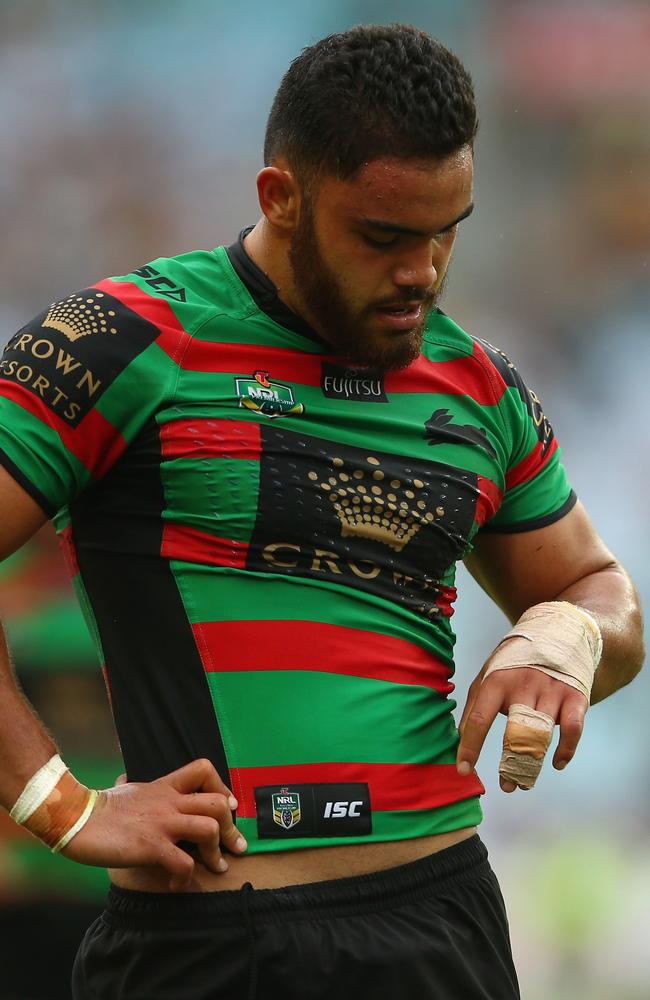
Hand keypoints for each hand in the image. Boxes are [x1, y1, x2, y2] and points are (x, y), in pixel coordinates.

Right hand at [61, 758, 246, 889]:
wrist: (75, 818)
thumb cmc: (98, 806)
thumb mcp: (123, 788)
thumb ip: (133, 785)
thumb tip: (124, 779)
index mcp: (165, 787)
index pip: (204, 770)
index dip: (222, 788)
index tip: (229, 808)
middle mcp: (169, 802)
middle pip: (218, 803)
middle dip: (231, 828)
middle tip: (233, 847)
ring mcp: (162, 824)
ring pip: (209, 828)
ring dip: (216, 853)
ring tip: (214, 867)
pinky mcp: (151, 847)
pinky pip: (184, 864)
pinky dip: (186, 880)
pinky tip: (178, 886)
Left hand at [456, 664, 587, 791]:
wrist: (555, 632)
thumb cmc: (513, 663)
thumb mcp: (487, 676)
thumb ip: (474, 708)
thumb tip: (458, 742)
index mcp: (497, 681)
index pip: (479, 719)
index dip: (470, 747)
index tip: (464, 770)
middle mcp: (524, 685)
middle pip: (515, 733)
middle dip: (510, 764)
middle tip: (506, 786)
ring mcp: (551, 691)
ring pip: (542, 736)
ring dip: (533, 764)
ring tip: (523, 783)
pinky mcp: (575, 697)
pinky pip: (573, 730)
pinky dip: (566, 750)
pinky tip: (557, 763)